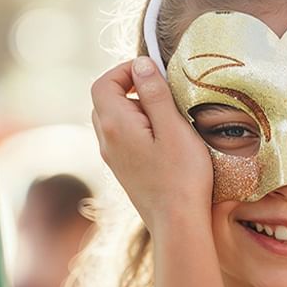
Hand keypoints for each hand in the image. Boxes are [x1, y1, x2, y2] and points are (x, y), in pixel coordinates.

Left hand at [91, 57, 212, 232]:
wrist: (177, 222)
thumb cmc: (181, 175)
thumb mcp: (174, 127)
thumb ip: (155, 93)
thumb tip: (141, 63)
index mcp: (115, 125)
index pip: (104, 83)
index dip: (125, 70)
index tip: (153, 71)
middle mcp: (106, 140)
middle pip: (105, 100)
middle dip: (131, 87)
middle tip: (163, 92)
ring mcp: (112, 158)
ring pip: (113, 119)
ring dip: (136, 109)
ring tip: (167, 117)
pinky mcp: (122, 170)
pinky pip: (121, 137)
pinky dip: (138, 127)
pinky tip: (164, 140)